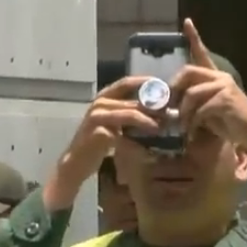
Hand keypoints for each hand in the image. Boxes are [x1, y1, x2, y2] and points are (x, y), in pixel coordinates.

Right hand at [44, 76, 158, 209]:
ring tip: (161, 128)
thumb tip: (160, 113)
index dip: (147, 82)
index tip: (166, 89)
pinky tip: (147, 145)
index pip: (127, 82)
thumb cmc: (98, 144)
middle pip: (133, 99)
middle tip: (171, 113)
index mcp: (103, 98)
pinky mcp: (98, 132)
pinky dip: (137, 138)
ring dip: (149, 120)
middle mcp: (99, 103)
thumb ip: (131, 115)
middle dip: (154, 105)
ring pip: (131, 114)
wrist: (76, 163)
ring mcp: (97, 117)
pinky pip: (124, 133)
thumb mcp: (115, 125)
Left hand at [171, 19, 246, 158]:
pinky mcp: (226, 99)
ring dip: (182, 113)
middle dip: (173, 89)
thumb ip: (195, 103)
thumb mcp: (209, 110)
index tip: (187, 22)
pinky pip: (200, 109)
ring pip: (191, 94)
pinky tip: (192, 131)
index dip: (194, 37)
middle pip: (188, 71)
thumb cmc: (231, 124)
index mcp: (217, 77)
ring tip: (181, 126)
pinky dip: (193, 123)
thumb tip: (172, 106)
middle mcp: (221, 77)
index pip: (203, 53)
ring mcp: (224, 86)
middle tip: (168, 106)